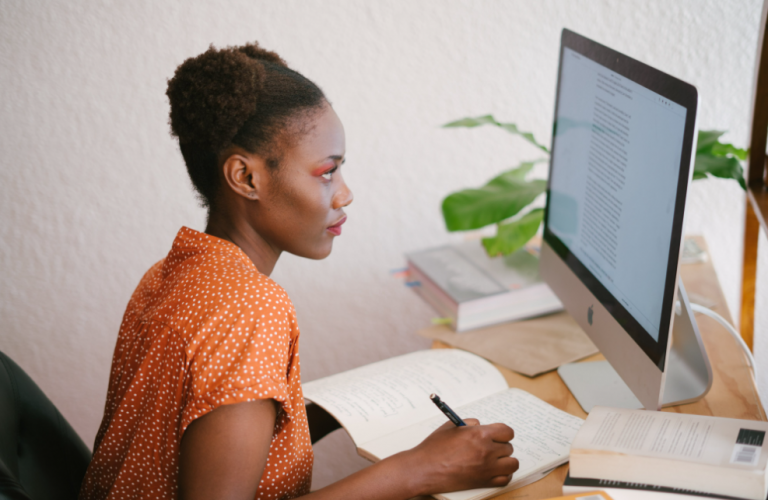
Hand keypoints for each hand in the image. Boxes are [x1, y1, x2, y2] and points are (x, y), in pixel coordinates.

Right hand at [403, 419, 518, 495]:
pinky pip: (506, 479)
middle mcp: (486, 451)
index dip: (503, 433)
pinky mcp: (483, 482)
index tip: (498, 435)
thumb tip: (480, 425)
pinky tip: (495, 470)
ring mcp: (487, 468)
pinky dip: (503, 474)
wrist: (424, 469)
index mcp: (479, 434)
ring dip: (506, 460)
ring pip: (512, 463)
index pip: (507, 431)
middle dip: (500, 446)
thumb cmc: (434, 448)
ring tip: (496, 459)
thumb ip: (469, 423)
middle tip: (490, 447)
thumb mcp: (451, 426)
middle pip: (509, 447)